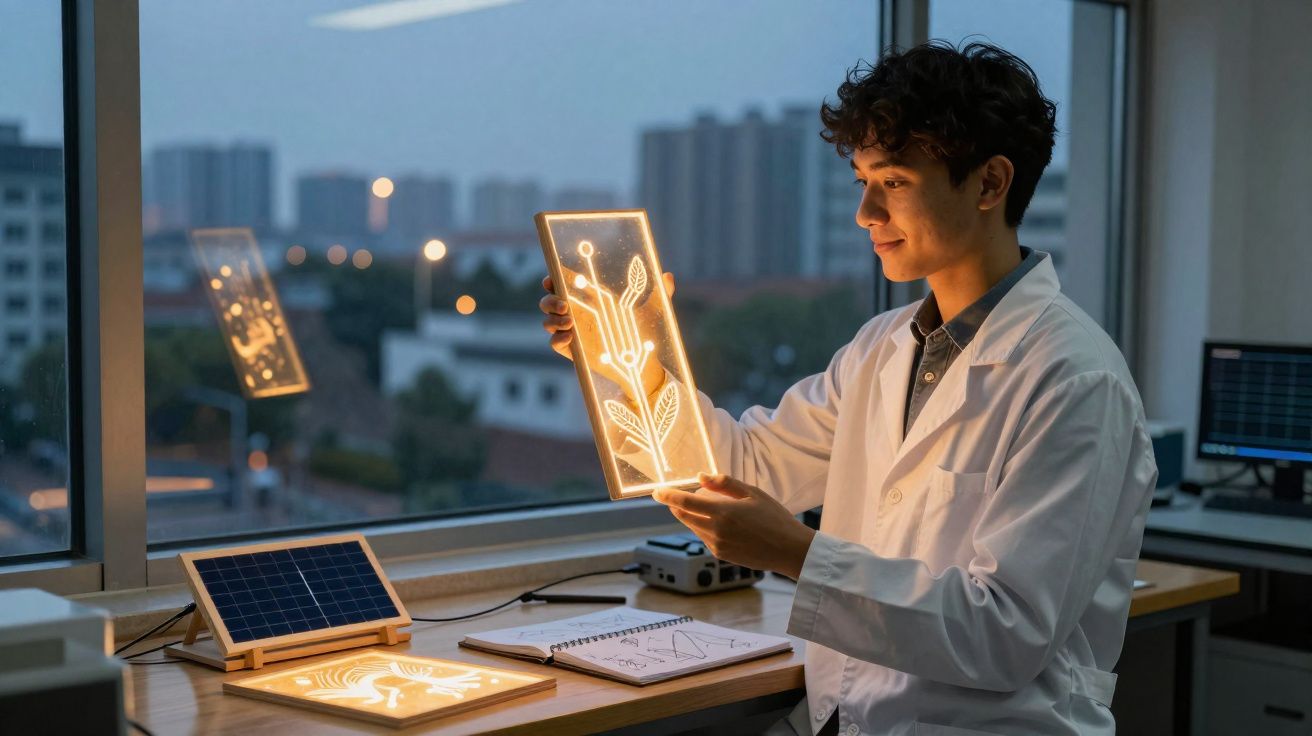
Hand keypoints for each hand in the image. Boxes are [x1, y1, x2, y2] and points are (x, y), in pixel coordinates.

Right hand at [540, 271, 675, 398]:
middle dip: (550, 300)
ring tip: (569, 322)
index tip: (551, 278)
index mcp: (593, 300)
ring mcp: (575, 333)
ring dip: (552, 319)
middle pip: (550, 302)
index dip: (554, 279)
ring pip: (548, 321)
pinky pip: (555, 343)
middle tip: (563, 305)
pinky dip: (557, 339)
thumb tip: (669, 276)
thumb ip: (661, 293)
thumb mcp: (653, 311)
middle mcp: (580, 315)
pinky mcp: (574, 351)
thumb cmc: (645, 333)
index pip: (566, 285)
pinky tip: (570, 337)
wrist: (643, 363)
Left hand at [653, 473, 815, 578]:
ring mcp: (717, 545)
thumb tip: (701, 477)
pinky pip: (704, 537)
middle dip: (677, 505)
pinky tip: (719, 522)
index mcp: (723, 513)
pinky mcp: (721, 554)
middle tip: (678, 495)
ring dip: (691, 516)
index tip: (656, 491)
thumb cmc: (775, 518)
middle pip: (684, 516)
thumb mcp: (752, 493)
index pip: (685, 503)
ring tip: (705, 506)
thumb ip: (724, 484)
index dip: (667, 496)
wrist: (789, 550)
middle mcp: (715, 531)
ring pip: (693, 527)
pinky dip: (704, 527)